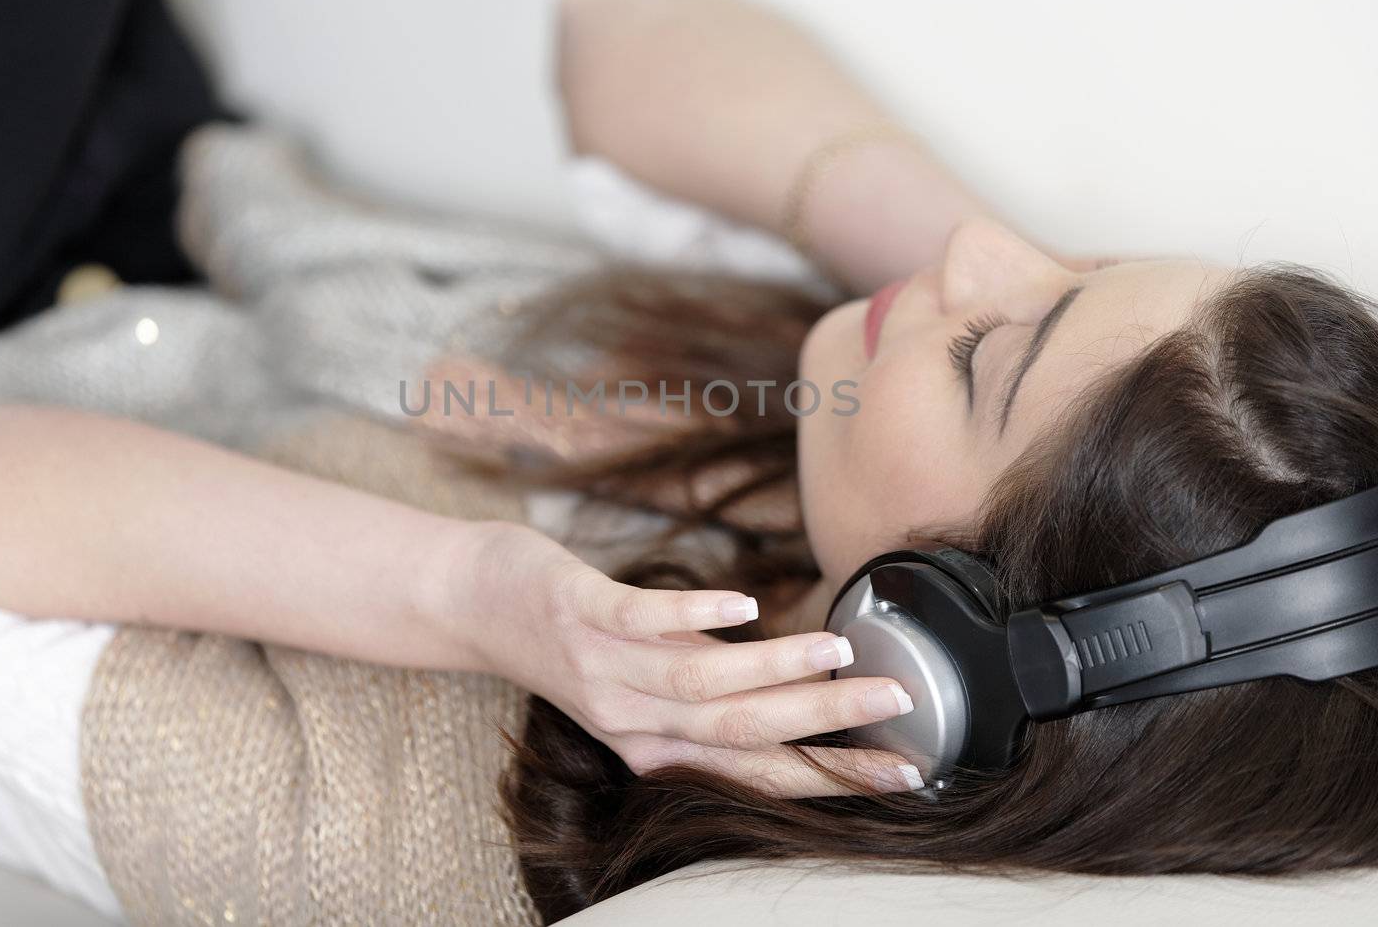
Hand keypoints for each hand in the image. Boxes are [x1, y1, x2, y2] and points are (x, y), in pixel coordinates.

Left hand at [455, 524, 924, 796]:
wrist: (470, 604)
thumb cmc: (574, 637)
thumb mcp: (649, 678)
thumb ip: (716, 685)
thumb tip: (798, 686)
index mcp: (658, 745)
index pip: (758, 772)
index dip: (833, 776)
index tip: (907, 771)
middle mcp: (634, 722)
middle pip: (743, 733)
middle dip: (826, 724)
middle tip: (898, 703)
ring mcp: (605, 669)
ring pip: (702, 685)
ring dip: (775, 671)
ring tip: (839, 653)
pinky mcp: (581, 615)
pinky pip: (644, 622)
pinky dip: (697, 616)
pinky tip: (746, 603)